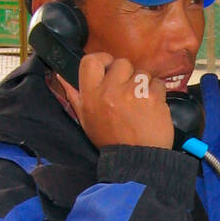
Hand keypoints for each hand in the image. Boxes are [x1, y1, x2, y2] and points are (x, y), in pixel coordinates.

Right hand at [58, 54, 173, 150]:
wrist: (137, 160)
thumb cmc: (111, 140)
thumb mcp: (86, 120)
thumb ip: (76, 96)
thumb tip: (62, 76)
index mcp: (91, 95)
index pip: (91, 60)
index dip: (103, 60)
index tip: (109, 68)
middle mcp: (110, 91)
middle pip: (122, 63)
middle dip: (127, 75)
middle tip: (128, 93)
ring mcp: (133, 92)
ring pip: (142, 72)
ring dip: (143, 85)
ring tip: (140, 104)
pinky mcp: (153, 97)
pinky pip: (157, 83)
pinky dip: (157, 94)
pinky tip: (151, 108)